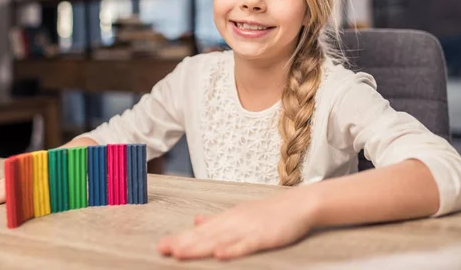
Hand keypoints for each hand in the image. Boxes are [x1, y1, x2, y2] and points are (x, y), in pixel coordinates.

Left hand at [157, 188, 315, 260]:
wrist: (298, 204)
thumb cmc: (269, 212)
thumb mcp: (239, 214)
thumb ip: (217, 220)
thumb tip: (196, 221)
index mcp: (227, 218)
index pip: (199, 231)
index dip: (180, 238)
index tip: (162, 245)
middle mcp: (233, 222)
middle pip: (204, 236)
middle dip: (183, 243)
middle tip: (163, 249)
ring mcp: (248, 228)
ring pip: (219, 240)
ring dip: (199, 247)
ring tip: (180, 253)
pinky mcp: (263, 236)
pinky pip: (246, 245)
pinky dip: (232, 250)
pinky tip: (219, 255)